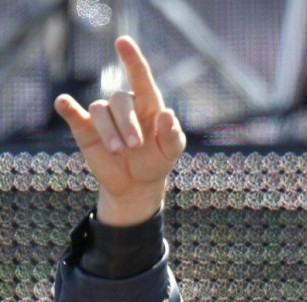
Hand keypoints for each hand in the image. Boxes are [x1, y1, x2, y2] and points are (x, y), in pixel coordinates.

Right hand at [53, 35, 185, 225]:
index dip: (132, 59)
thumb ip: (172, 134)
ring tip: (119, 151)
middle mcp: (123, 104)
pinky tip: (64, 104)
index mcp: (147, 103)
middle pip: (119, 100)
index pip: (140, 77)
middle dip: (127, 123)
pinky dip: (67, 107)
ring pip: (99, 110)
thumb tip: (168, 115)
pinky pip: (73, 112)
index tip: (123, 42)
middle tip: (135, 146)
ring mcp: (103, 116)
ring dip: (108, 130)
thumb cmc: (156, 161)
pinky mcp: (84, 128)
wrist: (136, 184)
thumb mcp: (171, 151)